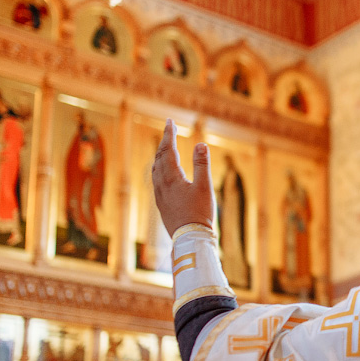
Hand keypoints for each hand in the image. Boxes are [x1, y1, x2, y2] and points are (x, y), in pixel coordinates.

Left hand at [151, 119, 214, 237]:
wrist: (189, 239)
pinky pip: (156, 180)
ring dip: (160, 155)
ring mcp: (159, 195)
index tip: (170, 121)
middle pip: (159, 157)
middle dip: (164, 142)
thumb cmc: (199, 213)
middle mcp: (161, 184)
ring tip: (165, 147)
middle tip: (170, 129)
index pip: (167, 150)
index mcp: (171, 177)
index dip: (169, 134)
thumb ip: (202, 164)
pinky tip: (163, 172)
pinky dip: (159, 168)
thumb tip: (200, 144)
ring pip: (155, 169)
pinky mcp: (161, 204)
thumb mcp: (205, 187)